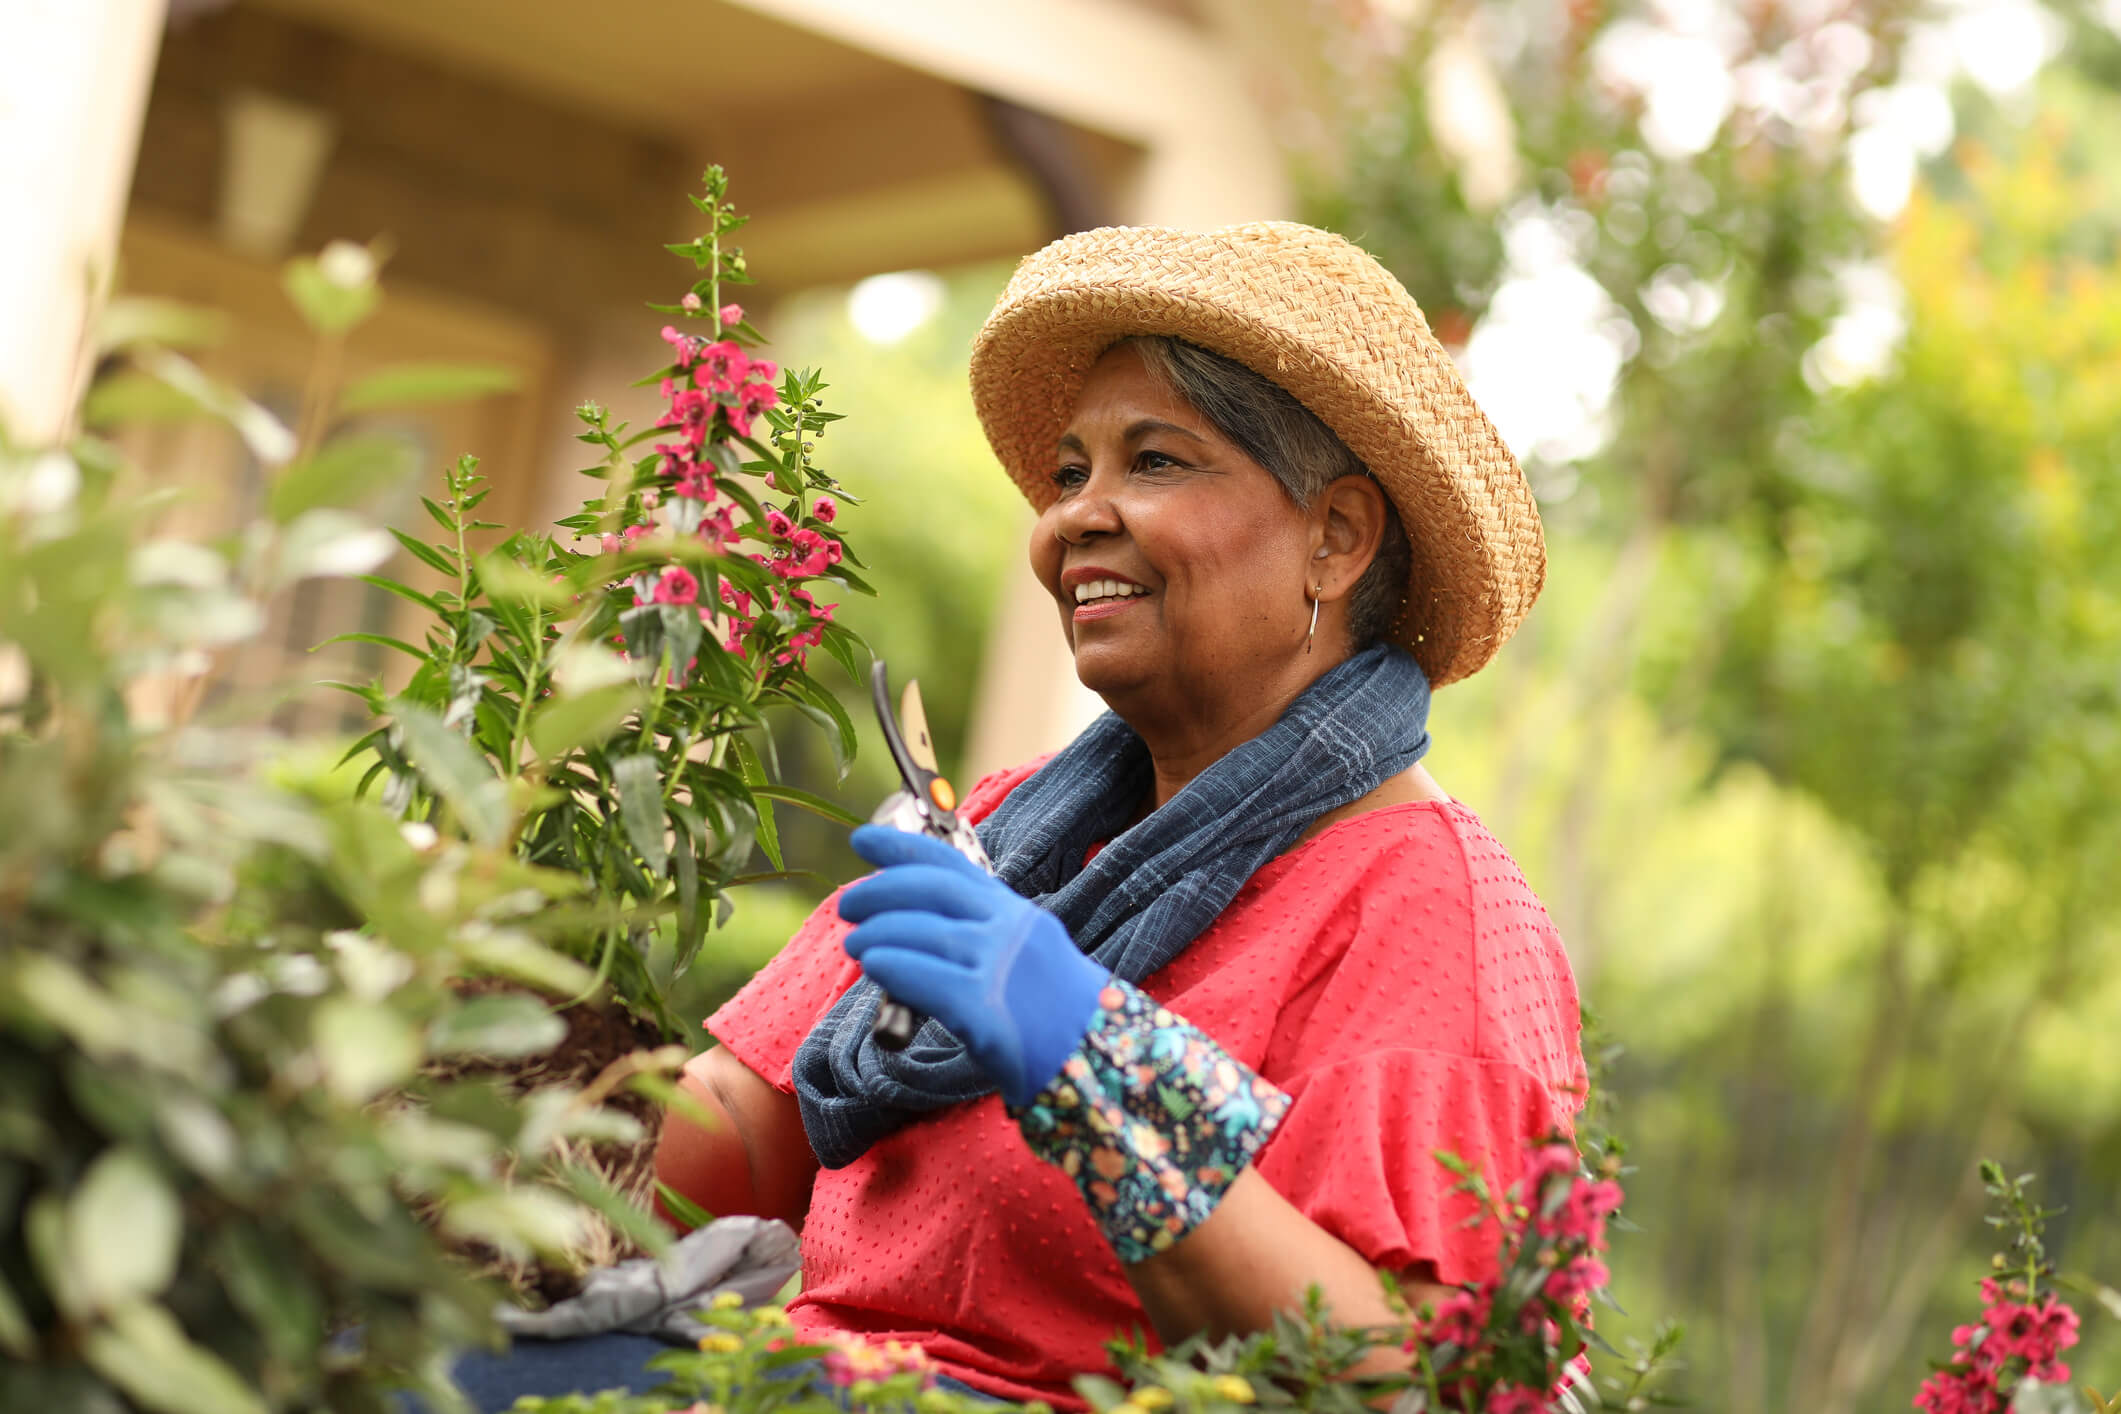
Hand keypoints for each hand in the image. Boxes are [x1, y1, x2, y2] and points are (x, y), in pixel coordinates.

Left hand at [839, 825, 1108, 1107]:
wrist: (1095, 1059)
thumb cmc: (1050, 1013)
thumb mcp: (1022, 955)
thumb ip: (976, 933)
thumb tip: (907, 925)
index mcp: (1014, 912)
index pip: (951, 864)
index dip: (901, 847)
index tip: (861, 840)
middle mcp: (1008, 929)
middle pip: (932, 891)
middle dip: (881, 890)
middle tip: (847, 904)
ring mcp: (999, 967)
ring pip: (924, 932)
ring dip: (878, 932)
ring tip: (854, 942)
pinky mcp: (986, 1009)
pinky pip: (929, 978)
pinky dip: (894, 966)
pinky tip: (873, 965)